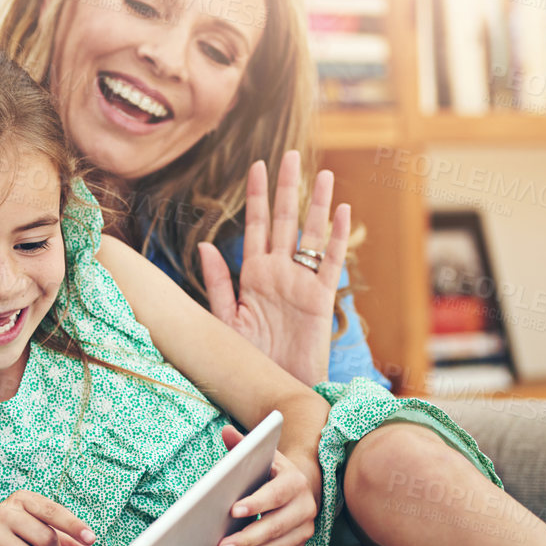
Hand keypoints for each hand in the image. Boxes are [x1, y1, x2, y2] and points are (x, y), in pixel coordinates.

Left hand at [199, 152, 351, 385]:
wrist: (277, 389)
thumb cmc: (250, 360)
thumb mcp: (227, 321)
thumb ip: (218, 283)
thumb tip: (205, 245)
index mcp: (254, 274)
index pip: (256, 226)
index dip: (257, 196)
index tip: (257, 165)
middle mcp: (279, 272)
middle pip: (285, 221)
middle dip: (287, 188)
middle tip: (290, 156)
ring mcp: (302, 282)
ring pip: (310, 235)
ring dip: (316, 204)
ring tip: (322, 174)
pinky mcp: (321, 298)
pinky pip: (330, 262)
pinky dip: (335, 237)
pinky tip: (340, 212)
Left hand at [211, 426, 316, 545]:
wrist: (299, 486)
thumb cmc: (269, 471)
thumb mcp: (260, 455)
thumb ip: (242, 445)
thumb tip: (227, 431)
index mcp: (295, 482)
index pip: (275, 494)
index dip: (256, 503)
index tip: (233, 511)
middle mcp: (306, 507)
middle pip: (275, 528)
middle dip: (246, 541)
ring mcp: (304, 531)